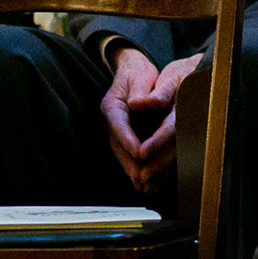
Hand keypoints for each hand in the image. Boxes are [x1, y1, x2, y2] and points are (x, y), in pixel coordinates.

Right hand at [99, 48, 198, 192]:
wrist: (131, 71)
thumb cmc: (139, 74)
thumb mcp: (141, 76)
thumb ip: (141, 91)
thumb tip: (138, 103)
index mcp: (112, 106)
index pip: (118, 126)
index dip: (128, 141)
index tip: (140, 154)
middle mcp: (110, 120)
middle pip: (118, 146)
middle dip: (130, 164)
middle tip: (143, 180)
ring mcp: (115, 130)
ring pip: (122, 154)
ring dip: (132, 171)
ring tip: (145, 186)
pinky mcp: (123, 135)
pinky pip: (128, 154)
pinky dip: (136, 167)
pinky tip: (147, 180)